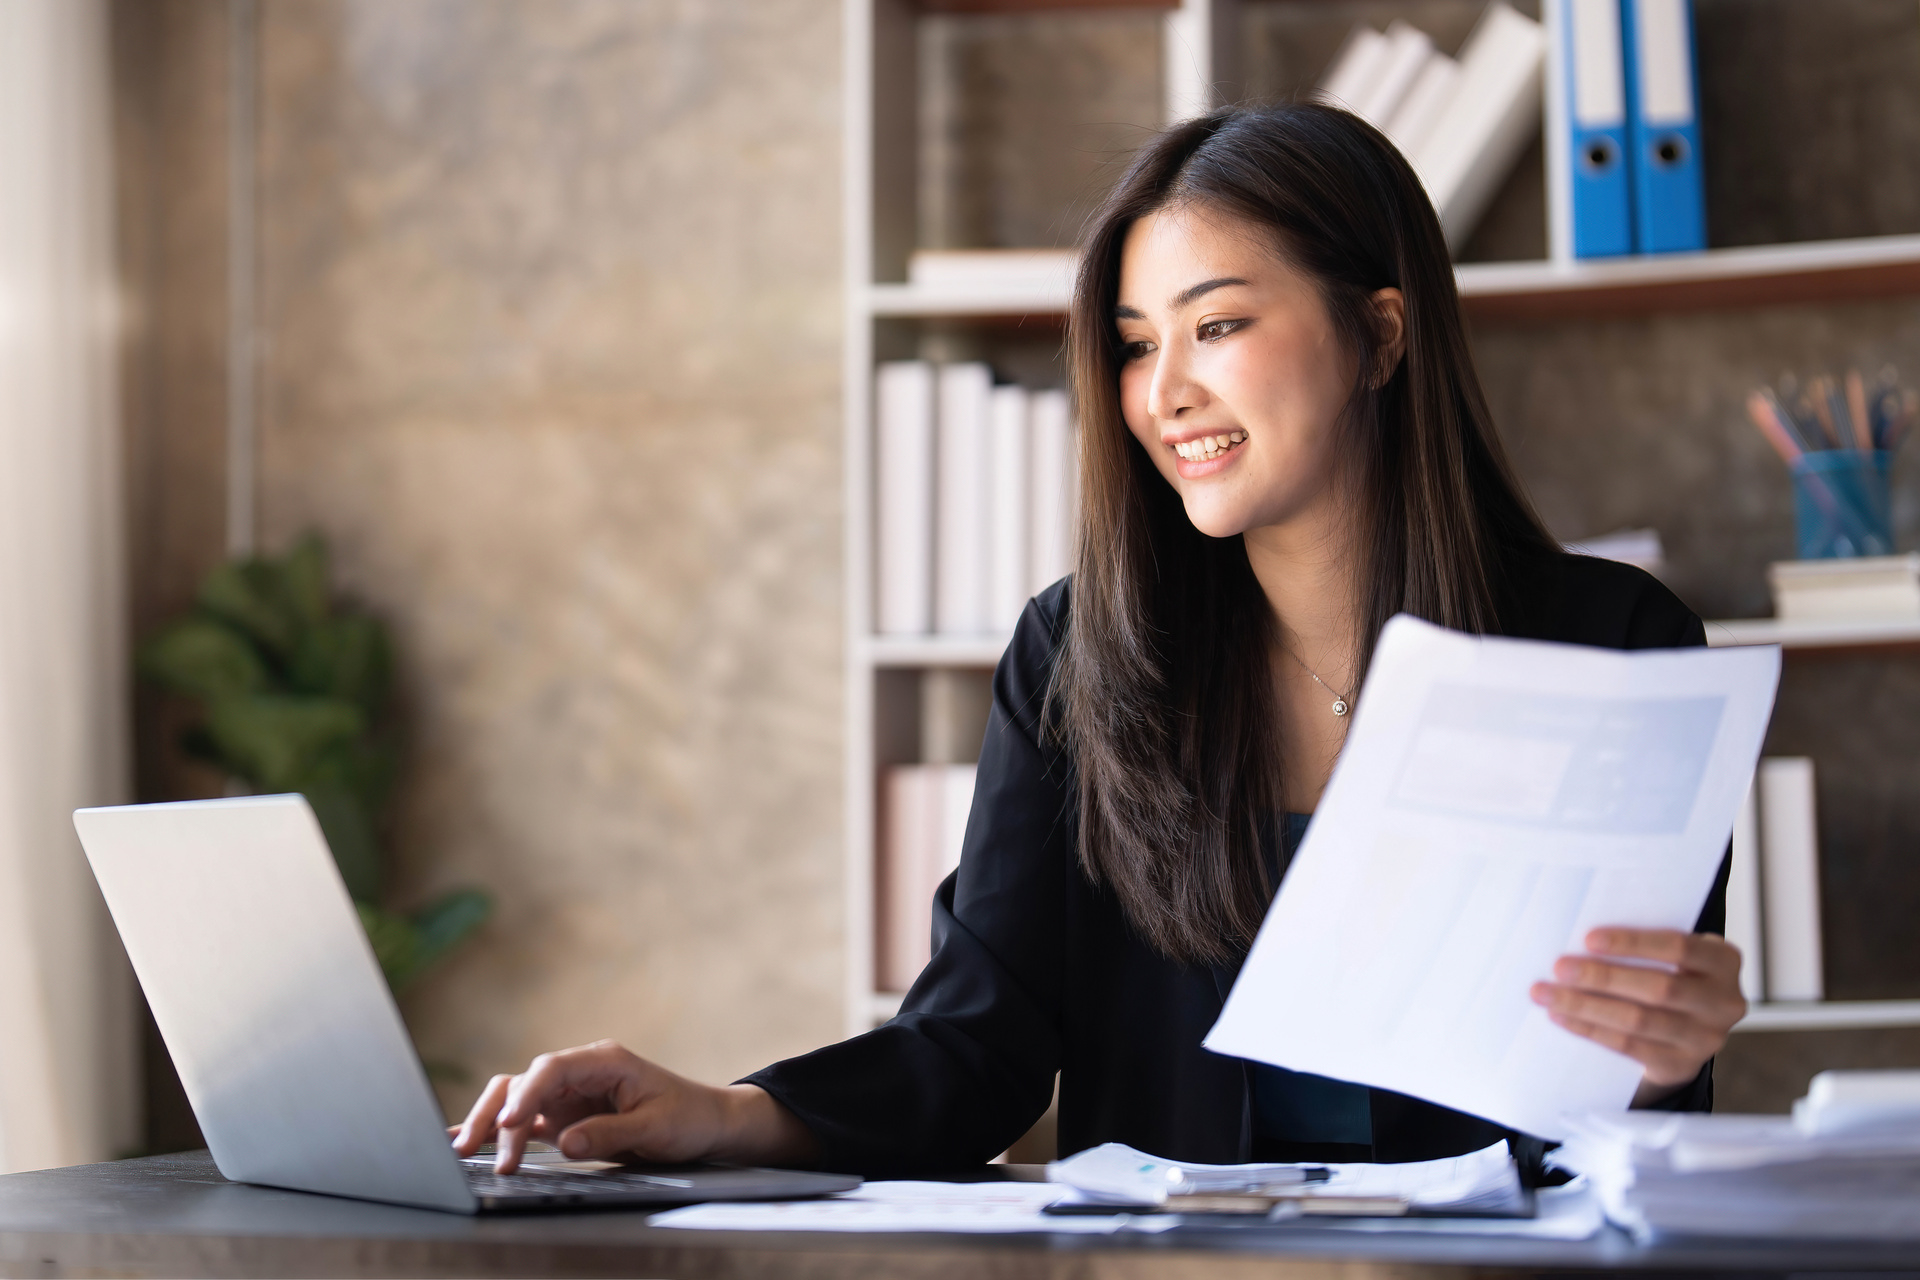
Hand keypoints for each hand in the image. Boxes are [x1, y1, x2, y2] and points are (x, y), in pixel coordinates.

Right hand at [448, 1038, 818, 1172]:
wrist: (706, 1123)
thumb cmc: (687, 1117)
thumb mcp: (655, 1128)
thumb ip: (610, 1133)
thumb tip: (566, 1143)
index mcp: (604, 1061)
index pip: (552, 1069)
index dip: (527, 1094)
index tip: (511, 1124)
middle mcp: (580, 1072)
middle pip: (524, 1082)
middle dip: (496, 1111)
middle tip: (474, 1148)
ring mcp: (569, 1095)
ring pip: (516, 1098)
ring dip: (491, 1122)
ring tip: (466, 1152)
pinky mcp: (564, 1117)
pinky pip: (524, 1120)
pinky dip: (497, 1130)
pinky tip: (468, 1141)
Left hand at [1530, 928, 1745, 1105]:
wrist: (1686, 1028)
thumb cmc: (1669, 973)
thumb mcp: (1672, 954)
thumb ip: (1644, 945)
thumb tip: (1579, 937)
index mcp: (1724, 961)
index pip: (1679, 947)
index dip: (1633, 943)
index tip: (1588, 938)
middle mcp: (1724, 1002)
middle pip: (1658, 988)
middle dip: (1602, 976)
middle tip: (1559, 967)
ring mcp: (1706, 1039)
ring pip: (1638, 1020)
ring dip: (1585, 1005)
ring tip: (1547, 993)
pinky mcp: (1681, 1065)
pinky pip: (1628, 1046)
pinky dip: (1590, 1029)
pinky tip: (1562, 1016)